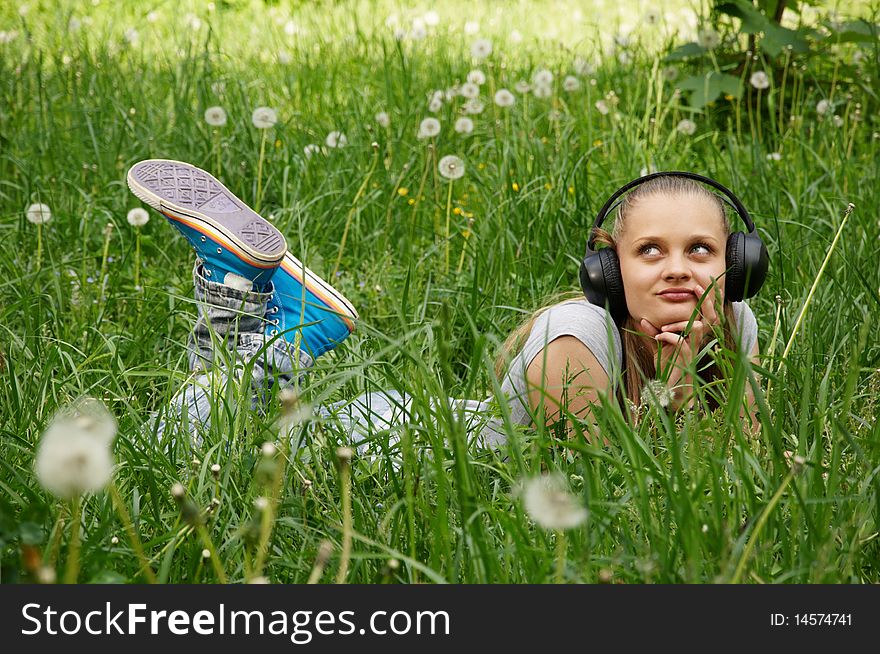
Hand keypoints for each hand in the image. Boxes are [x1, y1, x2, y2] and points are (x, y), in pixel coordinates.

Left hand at [639, 277, 722, 408]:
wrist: (669, 389)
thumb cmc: (667, 367)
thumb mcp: (657, 347)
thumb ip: (651, 332)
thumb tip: (642, 319)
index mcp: (694, 335)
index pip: (706, 313)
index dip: (707, 297)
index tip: (700, 282)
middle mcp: (697, 341)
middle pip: (711, 316)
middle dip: (706, 299)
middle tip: (697, 286)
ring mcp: (694, 349)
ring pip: (697, 327)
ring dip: (680, 323)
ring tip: (665, 327)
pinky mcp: (687, 359)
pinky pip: (681, 342)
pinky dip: (669, 336)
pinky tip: (659, 336)